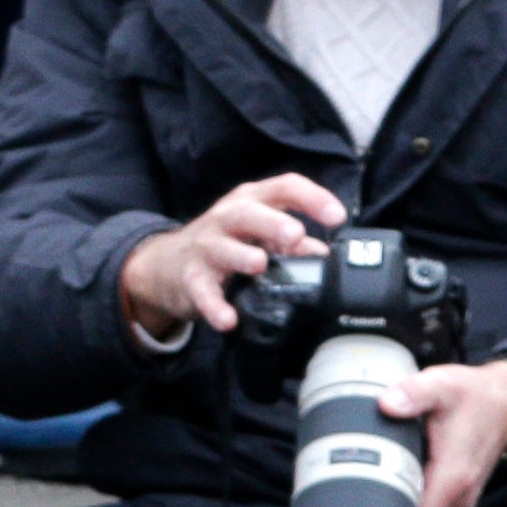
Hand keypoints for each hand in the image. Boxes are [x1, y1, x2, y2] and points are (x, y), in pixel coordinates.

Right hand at [120, 174, 344, 339]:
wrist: (168, 265)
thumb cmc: (227, 243)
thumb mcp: (261, 235)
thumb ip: (294, 243)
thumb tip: (322, 254)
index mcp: (253, 202)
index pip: (284, 188)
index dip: (313, 198)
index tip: (337, 217)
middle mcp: (227, 218)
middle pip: (249, 213)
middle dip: (273, 222)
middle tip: (296, 233)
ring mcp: (206, 247)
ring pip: (222, 247)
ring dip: (241, 255)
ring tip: (260, 263)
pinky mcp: (191, 278)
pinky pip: (203, 292)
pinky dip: (215, 305)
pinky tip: (228, 319)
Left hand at [381, 359, 506, 506]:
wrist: (503, 399)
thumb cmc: (473, 394)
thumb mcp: (442, 384)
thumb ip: (414, 393)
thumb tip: (387, 405)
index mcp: (454, 474)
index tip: (367, 505)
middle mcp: (463, 494)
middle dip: (390, 505)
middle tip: (368, 476)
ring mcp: (465, 498)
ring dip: (404, 498)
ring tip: (390, 468)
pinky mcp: (463, 497)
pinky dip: (418, 494)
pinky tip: (410, 469)